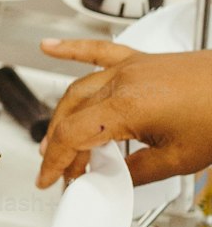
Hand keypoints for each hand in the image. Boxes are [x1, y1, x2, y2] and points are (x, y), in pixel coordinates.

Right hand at [36, 39, 211, 188]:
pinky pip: (98, 51)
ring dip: (63, 115)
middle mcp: (123, 81)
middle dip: (59, 146)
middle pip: (72, 114)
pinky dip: (71, 49)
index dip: (56, 161)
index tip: (49, 178)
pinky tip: (50, 47)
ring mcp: (130, 67)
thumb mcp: (178, 161)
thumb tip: (114, 180)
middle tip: (64, 172)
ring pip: (79, 89)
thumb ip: (136, 172)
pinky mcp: (140, 60)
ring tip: (58, 141)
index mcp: (128, 106)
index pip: (73, 134)